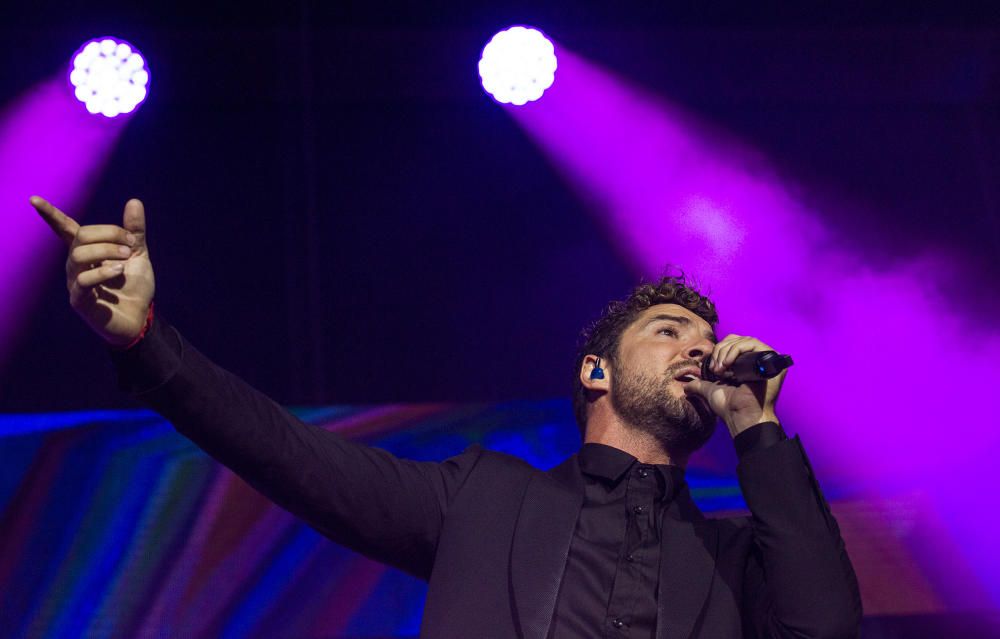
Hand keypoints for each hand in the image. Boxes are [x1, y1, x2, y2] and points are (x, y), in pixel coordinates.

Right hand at [31, 196, 154, 346]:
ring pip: (79, 256)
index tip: (34, 199)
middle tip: (130, 243)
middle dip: (108, 233)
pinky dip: (102, 272)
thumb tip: (133, 201)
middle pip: (80, 236)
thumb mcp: (138, 254)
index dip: (50, 214)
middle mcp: (76, 264)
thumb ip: (134, 231)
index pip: (65, 229)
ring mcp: (75, 282)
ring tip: (126, 257)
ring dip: (106, 251)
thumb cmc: (134, 286)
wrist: (141, 317)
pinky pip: (82, 280)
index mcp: (88, 251)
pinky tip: (119, 271)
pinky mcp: (79, 300)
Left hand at [683, 334, 786, 436]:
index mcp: (745, 365)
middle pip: (738, 339)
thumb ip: (699, 385)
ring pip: (745, 340)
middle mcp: (756, 361)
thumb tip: (686, 386)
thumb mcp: (711, 390)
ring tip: (721, 369)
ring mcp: (765, 361)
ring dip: (727, 351)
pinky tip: (728, 365)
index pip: (733, 343)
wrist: (740, 416)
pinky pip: (754, 344)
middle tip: (716, 368)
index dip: (720, 349)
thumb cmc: (730, 407)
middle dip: (721, 350)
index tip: (713, 367)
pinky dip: (736, 350)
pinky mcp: (771, 361)